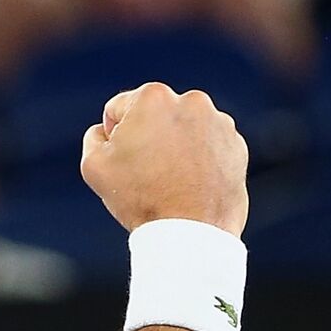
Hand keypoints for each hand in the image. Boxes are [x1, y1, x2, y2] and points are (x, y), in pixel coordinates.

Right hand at [80, 82, 248, 236]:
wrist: (190, 233)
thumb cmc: (140, 198)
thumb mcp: (93, 164)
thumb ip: (94, 136)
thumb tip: (105, 131)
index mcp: (153, 97)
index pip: (119, 109)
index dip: (114, 136)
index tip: (124, 160)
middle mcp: (191, 101)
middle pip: (154, 115)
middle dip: (148, 136)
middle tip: (146, 171)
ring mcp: (219, 123)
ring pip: (183, 129)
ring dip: (174, 146)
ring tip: (170, 180)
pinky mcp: (237, 146)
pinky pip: (208, 145)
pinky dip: (198, 159)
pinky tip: (190, 183)